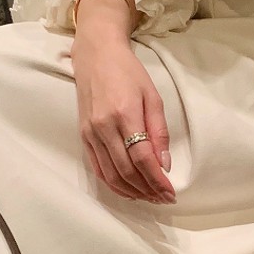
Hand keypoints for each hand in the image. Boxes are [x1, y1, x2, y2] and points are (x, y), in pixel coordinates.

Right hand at [71, 0, 174, 203]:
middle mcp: (104, 127)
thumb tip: (164, 164)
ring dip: (131, 191)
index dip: (157, 180)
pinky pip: (98, 168)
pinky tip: (129, 190)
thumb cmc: (128, 72)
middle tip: (163, 198)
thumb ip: (159, 131)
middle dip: (147, 189)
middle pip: (126, 171)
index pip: (142, 158)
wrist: (96, 56)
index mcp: (125, 114)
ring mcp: (91, 133)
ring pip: (110, 175)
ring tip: (149, 197)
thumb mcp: (153, 96)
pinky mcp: (83, 136)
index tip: (170, 193)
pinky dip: (113, 184)